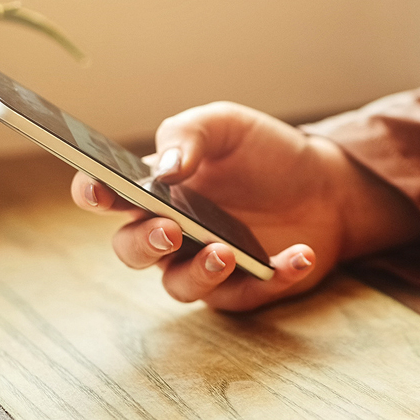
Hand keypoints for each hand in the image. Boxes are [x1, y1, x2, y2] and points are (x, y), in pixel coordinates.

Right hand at [71, 102, 419, 310]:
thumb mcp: (228, 126)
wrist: (325, 183)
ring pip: (179, 285)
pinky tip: (298, 254)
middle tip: (170, 230)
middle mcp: (171, 231)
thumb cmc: (265, 153)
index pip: (108, 194)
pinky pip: (247, 294)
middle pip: (132, 250)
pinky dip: (273, 276)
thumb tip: (165, 170)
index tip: (99, 190)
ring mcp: (204, 263)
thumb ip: (189, 135)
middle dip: (143, 244)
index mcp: (156, 188)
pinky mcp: (244, 288)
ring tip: (227, 251)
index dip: (94, 193)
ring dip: (200, 273)